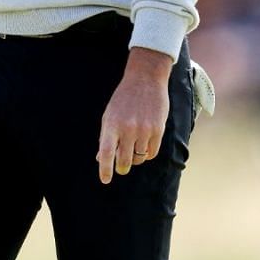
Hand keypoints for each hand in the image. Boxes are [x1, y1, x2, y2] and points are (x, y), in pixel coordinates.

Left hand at [97, 48, 172, 183]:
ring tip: (134, 150)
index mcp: (111, 125)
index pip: (106, 153)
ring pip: (139, 158)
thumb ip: (106, 137)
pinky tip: (145, 146)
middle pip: (124, 160)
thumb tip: (101, 158)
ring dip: (135, 158)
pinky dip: (147, 154)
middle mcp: (127, 129)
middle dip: (122, 168)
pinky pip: (152, 153)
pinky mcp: (158, 129)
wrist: (145, 80)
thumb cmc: (124, 99)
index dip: (105, 169)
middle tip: (121, 168)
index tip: (105, 180)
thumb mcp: (109, 115)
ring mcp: (144, 130)